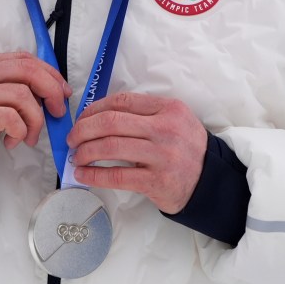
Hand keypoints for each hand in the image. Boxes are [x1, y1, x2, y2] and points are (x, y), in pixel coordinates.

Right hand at [0, 52, 70, 169]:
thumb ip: (15, 88)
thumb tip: (54, 91)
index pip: (23, 58)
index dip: (49, 73)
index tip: (62, 91)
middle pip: (25, 70)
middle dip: (51, 91)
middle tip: (57, 112)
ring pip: (21, 96)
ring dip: (35, 120)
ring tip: (29, 136)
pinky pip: (10, 117)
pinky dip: (20, 131)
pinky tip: (12, 141)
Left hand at [66, 92, 207, 213]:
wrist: (211, 181)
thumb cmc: (185, 147)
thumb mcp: (173, 119)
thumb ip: (144, 113)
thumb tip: (98, 115)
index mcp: (168, 109)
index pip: (122, 101)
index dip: (94, 108)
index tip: (82, 118)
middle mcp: (165, 129)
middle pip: (111, 122)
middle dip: (83, 129)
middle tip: (73, 138)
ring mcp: (161, 156)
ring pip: (110, 147)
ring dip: (85, 151)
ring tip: (76, 156)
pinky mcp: (156, 181)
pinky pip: (117, 176)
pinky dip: (94, 175)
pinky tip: (83, 174)